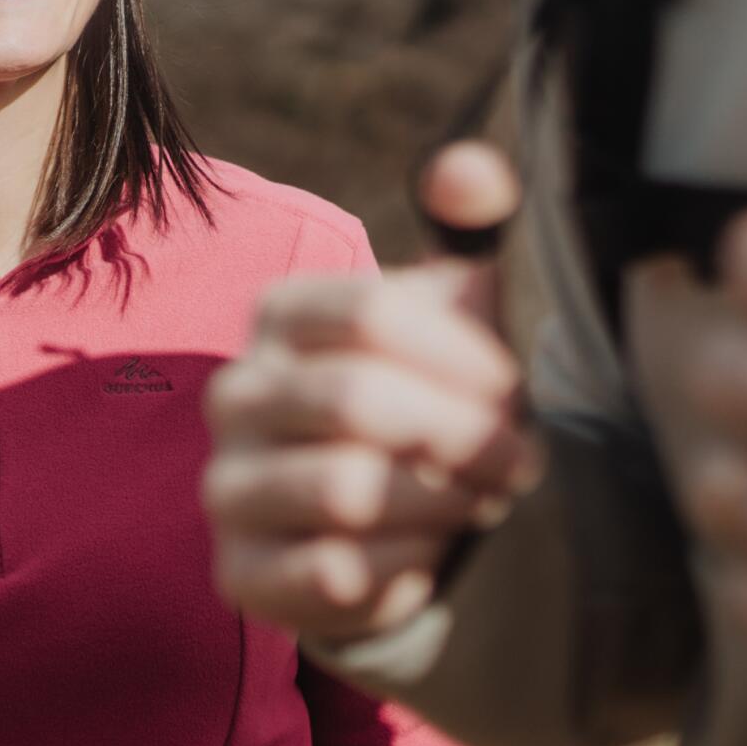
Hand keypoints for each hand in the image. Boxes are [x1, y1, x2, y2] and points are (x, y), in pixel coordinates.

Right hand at [202, 143, 540, 641]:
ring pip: (346, 491)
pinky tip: (433, 557)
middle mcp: (235, 392)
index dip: (463, 357)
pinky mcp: (238, 576)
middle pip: (356, 400)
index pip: (368, 312)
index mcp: (281, 313)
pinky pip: (333, 575)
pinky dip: (407, 569)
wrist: (390, 528)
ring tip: (479, 502)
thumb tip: (468, 168)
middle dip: (461, 435)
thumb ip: (476, 230)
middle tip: (519, 461)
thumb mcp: (463, 318)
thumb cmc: (436, 402)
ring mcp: (227, 486)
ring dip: (441, 503)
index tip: (517, 390)